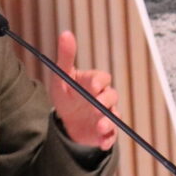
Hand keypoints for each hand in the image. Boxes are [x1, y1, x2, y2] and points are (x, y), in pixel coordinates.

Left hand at [49, 31, 118, 150]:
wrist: (65, 121)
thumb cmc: (66, 94)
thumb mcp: (62, 76)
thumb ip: (66, 56)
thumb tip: (65, 33)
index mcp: (95, 82)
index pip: (102, 78)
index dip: (98, 81)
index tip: (92, 85)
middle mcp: (104, 98)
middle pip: (111, 97)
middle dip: (105, 101)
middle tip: (96, 106)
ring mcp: (106, 115)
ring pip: (113, 117)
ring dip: (108, 121)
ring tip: (100, 126)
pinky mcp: (105, 132)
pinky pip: (111, 136)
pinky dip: (108, 140)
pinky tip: (102, 142)